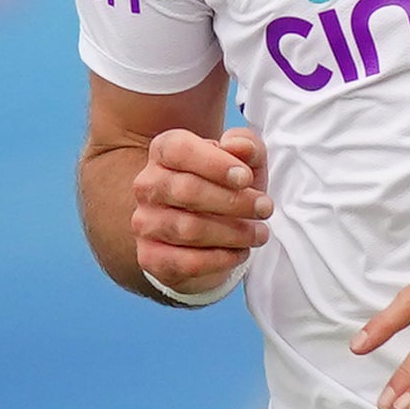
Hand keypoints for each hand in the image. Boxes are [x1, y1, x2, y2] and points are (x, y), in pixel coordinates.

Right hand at [132, 126, 268, 297]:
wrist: (207, 236)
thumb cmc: (227, 189)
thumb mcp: (245, 162)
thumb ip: (247, 146)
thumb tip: (238, 146)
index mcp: (164, 151)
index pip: (179, 150)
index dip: (214, 163)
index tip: (247, 178)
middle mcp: (147, 185)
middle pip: (186, 190)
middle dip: (234, 202)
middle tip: (265, 209)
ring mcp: (144, 222)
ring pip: (188, 229)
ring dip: (233, 233)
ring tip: (259, 233)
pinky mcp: (150, 257)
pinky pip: (186, 262)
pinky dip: (220, 259)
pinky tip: (239, 253)